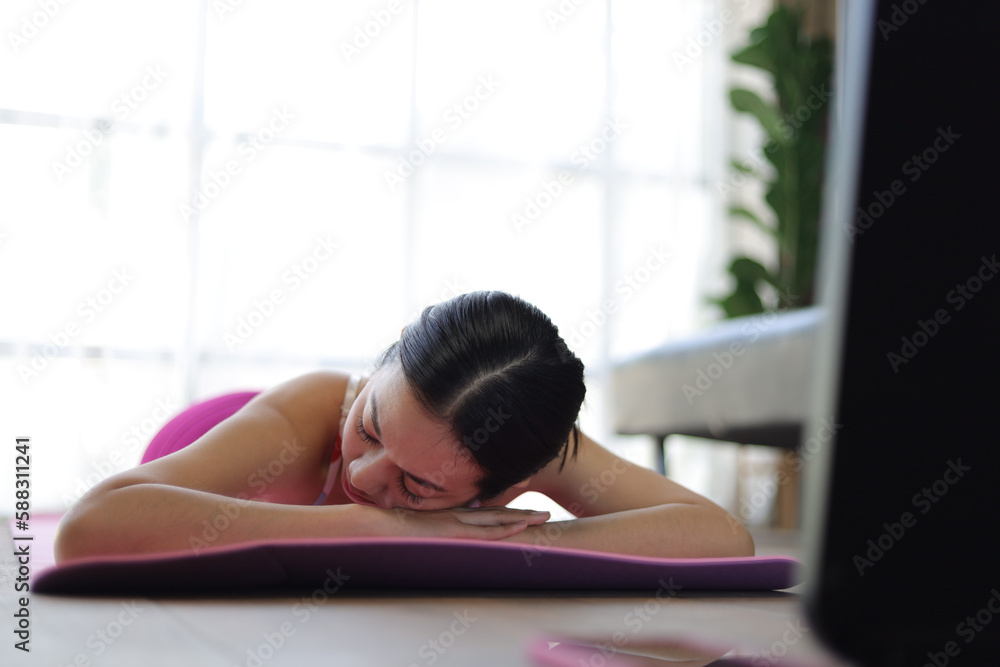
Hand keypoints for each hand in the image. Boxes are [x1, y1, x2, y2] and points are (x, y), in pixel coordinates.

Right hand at [367, 505, 550, 539]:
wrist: (381, 526)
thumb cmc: (397, 530)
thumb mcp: (423, 530)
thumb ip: (436, 532)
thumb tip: (441, 540)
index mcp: (454, 514)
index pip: (488, 512)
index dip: (509, 512)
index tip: (528, 513)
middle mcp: (461, 513)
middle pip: (499, 513)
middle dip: (524, 513)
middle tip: (546, 514)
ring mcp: (459, 520)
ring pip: (497, 519)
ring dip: (522, 518)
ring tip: (543, 518)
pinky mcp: (454, 530)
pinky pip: (485, 531)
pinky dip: (504, 529)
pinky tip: (520, 528)